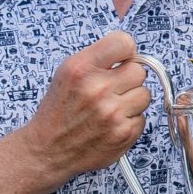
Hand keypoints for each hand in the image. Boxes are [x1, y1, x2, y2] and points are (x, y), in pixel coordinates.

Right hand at [23, 30, 151, 179]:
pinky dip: (129, 121)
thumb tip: (132, 54)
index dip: (124, 52)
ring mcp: (112, 113)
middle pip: (139, 71)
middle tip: (111, 89)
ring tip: (110, 108)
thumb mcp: (67, 74)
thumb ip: (98, 60)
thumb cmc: (58, 111)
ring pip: (144, 94)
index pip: (124, 43)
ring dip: (131, 101)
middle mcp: (97, 89)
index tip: (120, 60)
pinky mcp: (124, 133)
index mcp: (80, 68)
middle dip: (128, 79)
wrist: (48, 151)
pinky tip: (110, 125)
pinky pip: (142, 117)